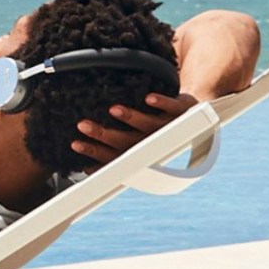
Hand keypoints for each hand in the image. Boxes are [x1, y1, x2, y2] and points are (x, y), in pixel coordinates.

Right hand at [71, 92, 198, 171]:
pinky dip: (162, 103)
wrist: (193, 114)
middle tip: (82, 125)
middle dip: (104, 135)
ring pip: (149, 125)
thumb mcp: (137, 146)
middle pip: (127, 141)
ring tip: (112, 110)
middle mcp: (153, 142)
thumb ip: (115, 157)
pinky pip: (172, 108)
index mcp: (140, 152)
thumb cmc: (157, 132)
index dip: (95, 152)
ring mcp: (169, 126)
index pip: (114, 155)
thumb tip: (87, 170)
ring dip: (131, 118)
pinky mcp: (182, 110)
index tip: (75, 144)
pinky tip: (148, 98)